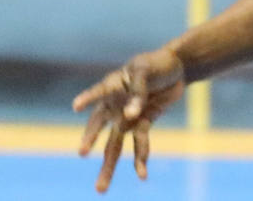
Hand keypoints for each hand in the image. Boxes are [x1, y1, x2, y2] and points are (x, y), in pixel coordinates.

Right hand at [73, 48, 185, 193]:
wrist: (176, 68)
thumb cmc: (155, 64)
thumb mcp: (146, 71)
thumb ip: (138, 92)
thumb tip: (130, 115)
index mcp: (113, 86)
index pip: (99, 91)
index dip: (89, 97)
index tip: (77, 105)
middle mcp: (114, 105)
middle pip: (99, 127)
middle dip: (90, 140)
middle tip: (81, 154)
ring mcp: (127, 116)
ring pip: (115, 144)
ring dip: (110, 166)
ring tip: (100, 190)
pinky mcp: (143, 122)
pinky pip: (140, 142)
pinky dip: (141, 158)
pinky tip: (142, 174)